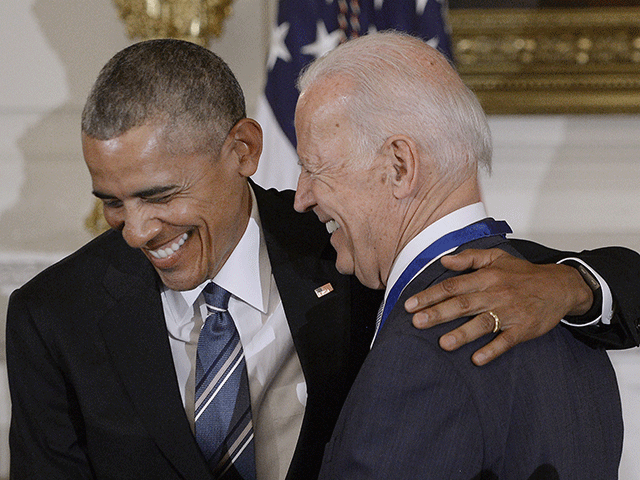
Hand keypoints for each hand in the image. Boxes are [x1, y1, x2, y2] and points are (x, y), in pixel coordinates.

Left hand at [405, 249, 593, 365]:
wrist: (560, 286)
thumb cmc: (523, 273)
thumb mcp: (497, 257)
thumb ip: (469, 258)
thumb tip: (444, 260)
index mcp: (486, 277)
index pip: (452, 286)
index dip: (430, 295)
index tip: (410, 304)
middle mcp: (495, 294)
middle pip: (463, 304)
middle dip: (438, 314)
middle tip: (416, 322)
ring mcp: (510, 312)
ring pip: (483, 324)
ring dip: (463, 334)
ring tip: (443, 343)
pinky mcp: (523, 329)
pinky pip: (506, 341)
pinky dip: (492, 350)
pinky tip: (477, 359)